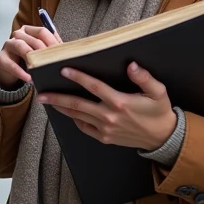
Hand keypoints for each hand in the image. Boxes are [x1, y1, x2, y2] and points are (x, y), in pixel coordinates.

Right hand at [0, 25, 62, 88]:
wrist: (10, 70)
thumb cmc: (27, 58)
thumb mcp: (39, 52)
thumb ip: (50, 48)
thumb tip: (66, 51)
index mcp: (29, 30)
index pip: (42, 31)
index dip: (52, 41)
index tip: (60, 52)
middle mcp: (18, 34)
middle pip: (33, 39)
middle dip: (44, 51)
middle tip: (52, 62)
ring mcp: (8, 45)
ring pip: (20, 46)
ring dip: (31, 58)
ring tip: (39, 68)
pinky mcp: (1, 58)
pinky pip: (11, 64)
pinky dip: (20, 72)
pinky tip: (29, 78)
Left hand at [37, 62, 176, 149]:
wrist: (163, 138)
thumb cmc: (159, 112)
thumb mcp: (158, 92)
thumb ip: (145, 78)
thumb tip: (132, 65)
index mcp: (120, 102)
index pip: (94, 87)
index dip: (78, 77)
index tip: (63, 69)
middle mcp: (109, 117)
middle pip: (77, 105)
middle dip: (57, 98)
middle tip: (40, 94)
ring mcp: (105, 129)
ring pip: (77, 116)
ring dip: (61, 108)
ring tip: (46, 101)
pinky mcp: (105, 138)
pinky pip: (84, 128)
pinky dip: (74, 119)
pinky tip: (66, 112)